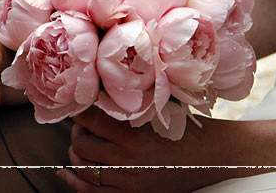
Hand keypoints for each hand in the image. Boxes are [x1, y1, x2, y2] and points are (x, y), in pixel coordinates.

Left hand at [57, 107, 241, 192]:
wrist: (209, 159)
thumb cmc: (184, 129)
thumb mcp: (158, 112)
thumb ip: (130, 106)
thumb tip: (98, 92)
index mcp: (134, 136)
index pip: (91, 120)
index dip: (78, 110)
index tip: (77, 104)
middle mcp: (127, 162)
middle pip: (81, 145)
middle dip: (77, 132)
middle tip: (83, 125)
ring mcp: (127, 183)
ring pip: (82, 169)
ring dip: (75, 154)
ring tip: (80, 144)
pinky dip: (74, 182)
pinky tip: (65, 173)